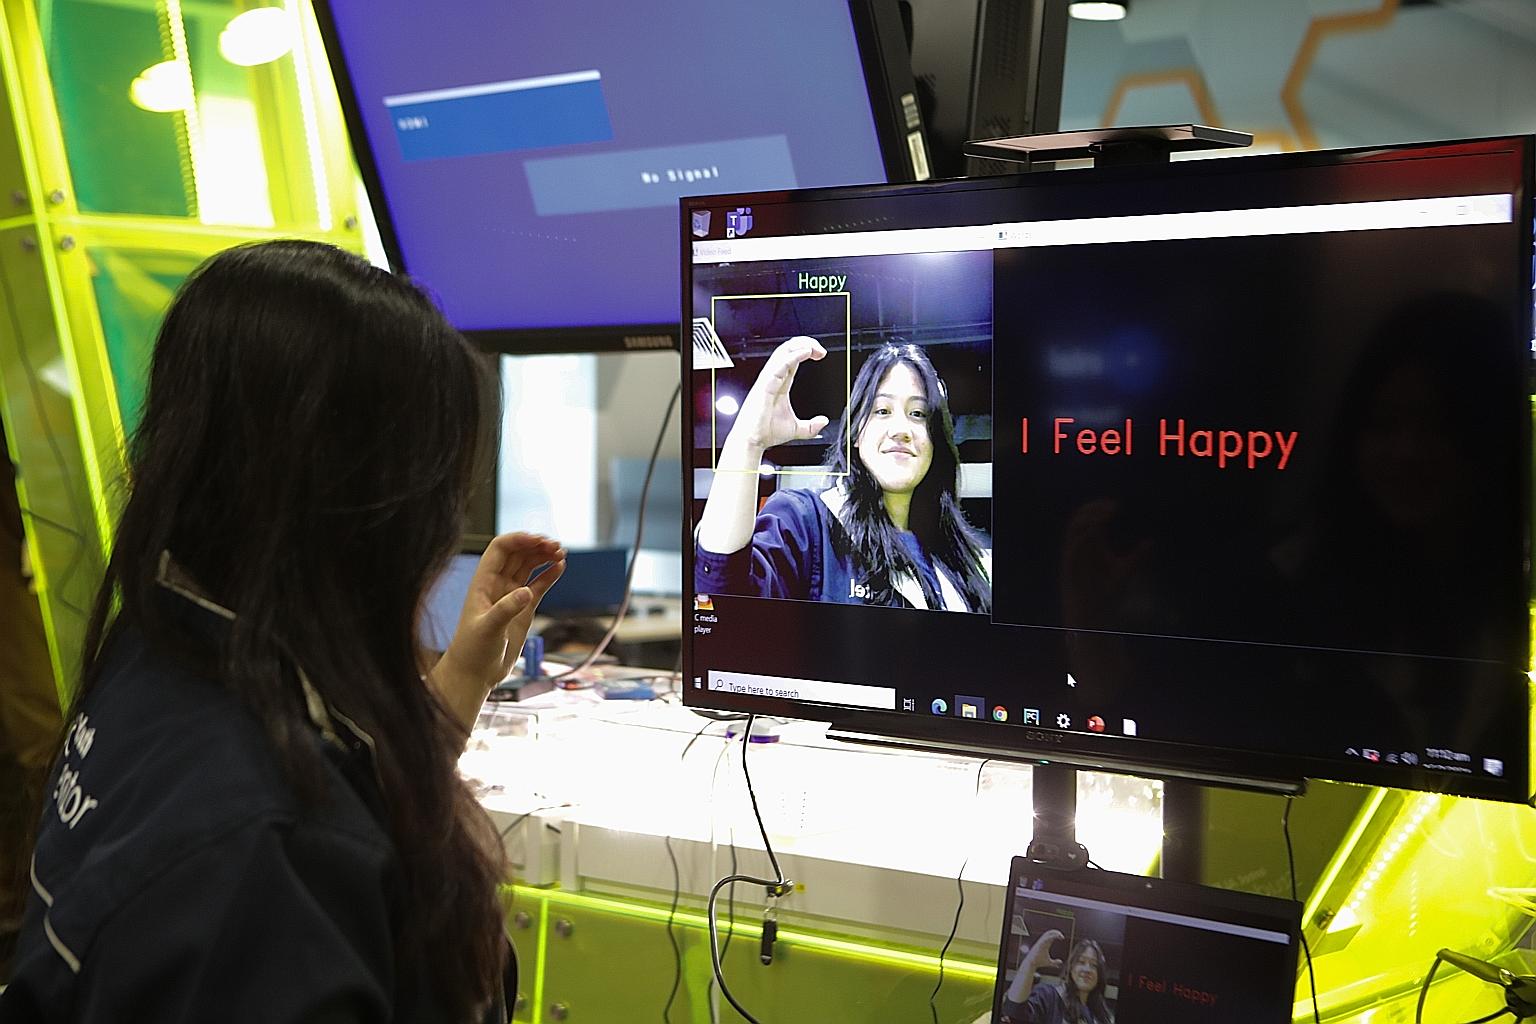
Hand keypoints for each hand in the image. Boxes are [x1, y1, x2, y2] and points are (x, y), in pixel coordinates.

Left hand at [429, 533, 564, 732]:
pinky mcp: (523, 609)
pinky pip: (538, 585)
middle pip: (518, 553)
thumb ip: (506, 609)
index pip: (501, 549)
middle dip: (536, 545)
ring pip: (529, 566)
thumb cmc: (472, 651)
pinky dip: (549, 575)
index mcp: (483, 582)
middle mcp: (497, 585)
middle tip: (556, 546)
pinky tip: (560, 567)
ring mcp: (511, 596)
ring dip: (544, 557)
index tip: (538, 539)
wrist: (475, 674)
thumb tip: (526, 592)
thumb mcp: (487, 630)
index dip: (519, 539)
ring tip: (561, 553)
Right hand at [732, 335, 829, 451]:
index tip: (821, 355)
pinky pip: (779, 365)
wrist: (752, 441)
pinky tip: (805, 353)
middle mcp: (773, 378)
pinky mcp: (765, 385)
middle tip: (820, 349)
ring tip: (814, 347)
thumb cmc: (766, 432)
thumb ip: (811, 426)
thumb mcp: (796, 429)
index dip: (806, 350)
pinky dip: (793, 356)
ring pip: (782, 352)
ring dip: (800, 346)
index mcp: (779, 383)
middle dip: (805, 343)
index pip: (792, 358)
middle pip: (788, 350)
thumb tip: (823, 422)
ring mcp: (768, 380)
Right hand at [1022, 929, 1064, 977]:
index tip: (1062, 938)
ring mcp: (1041, 943)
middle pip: (1049, 933)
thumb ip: (1055, 962)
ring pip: (1047, 934)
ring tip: (1060, 936)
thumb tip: (1061, 962)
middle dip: (1056, 932)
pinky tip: (1054, 937)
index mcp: (1045, 944)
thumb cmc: (1039, 962)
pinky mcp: (1039, 945)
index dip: (1057, 935)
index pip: (1051, 936)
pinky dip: (1050, 937)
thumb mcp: (1049, 962)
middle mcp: (1043, 942)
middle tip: (1062, 936)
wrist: (1032, 964)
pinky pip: (1045, 939)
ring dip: (1054, 934)